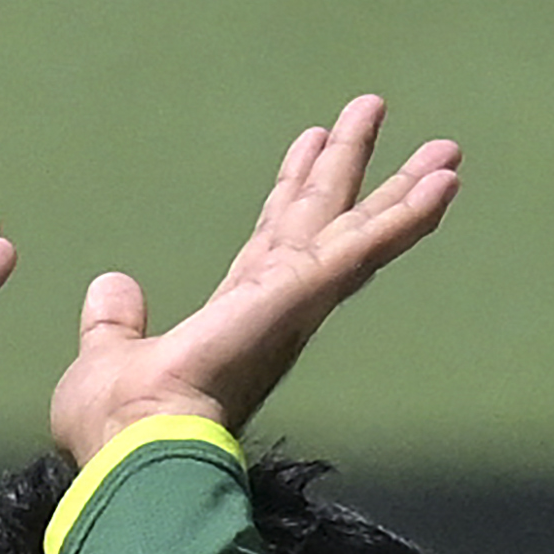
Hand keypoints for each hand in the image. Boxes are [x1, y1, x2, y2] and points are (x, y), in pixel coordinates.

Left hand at [49, 96, 459, 463]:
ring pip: (358, 228)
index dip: (291, 191)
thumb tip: (110, 286)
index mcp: (235, 316)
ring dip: (402, 188)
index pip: (271, 239)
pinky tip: (445, 183)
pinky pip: (365, 244)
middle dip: (347, 165)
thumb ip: (116, 322)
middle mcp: (277, 304)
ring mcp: (297, 298)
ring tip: (445, 148)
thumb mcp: (109, 357)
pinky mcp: (306, 292)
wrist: (139, 445)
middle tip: (371, 109)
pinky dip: (406, 216)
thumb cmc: (121, 423)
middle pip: (321, 218)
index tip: (309, 144)